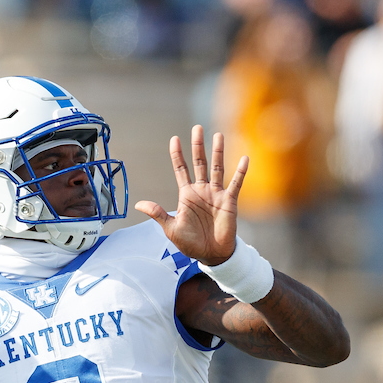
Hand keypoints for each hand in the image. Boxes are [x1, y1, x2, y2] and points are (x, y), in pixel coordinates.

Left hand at [135, 127, 247, 266]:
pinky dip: (240, 172)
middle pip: (199, 163)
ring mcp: (216, 194)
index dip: (177, 154)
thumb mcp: (171, 228)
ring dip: (217, 152)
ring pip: (217, 168)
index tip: (174, 139)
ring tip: (218, 135)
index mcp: (187, 195)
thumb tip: (138, 204)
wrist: (211, 255)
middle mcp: (201, 190)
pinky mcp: (229, 201)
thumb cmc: (190, 243)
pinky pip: (236, 184)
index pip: (181, 169)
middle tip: (196, 128)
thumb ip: (158, 213)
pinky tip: (244, 158)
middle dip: (197, 146)